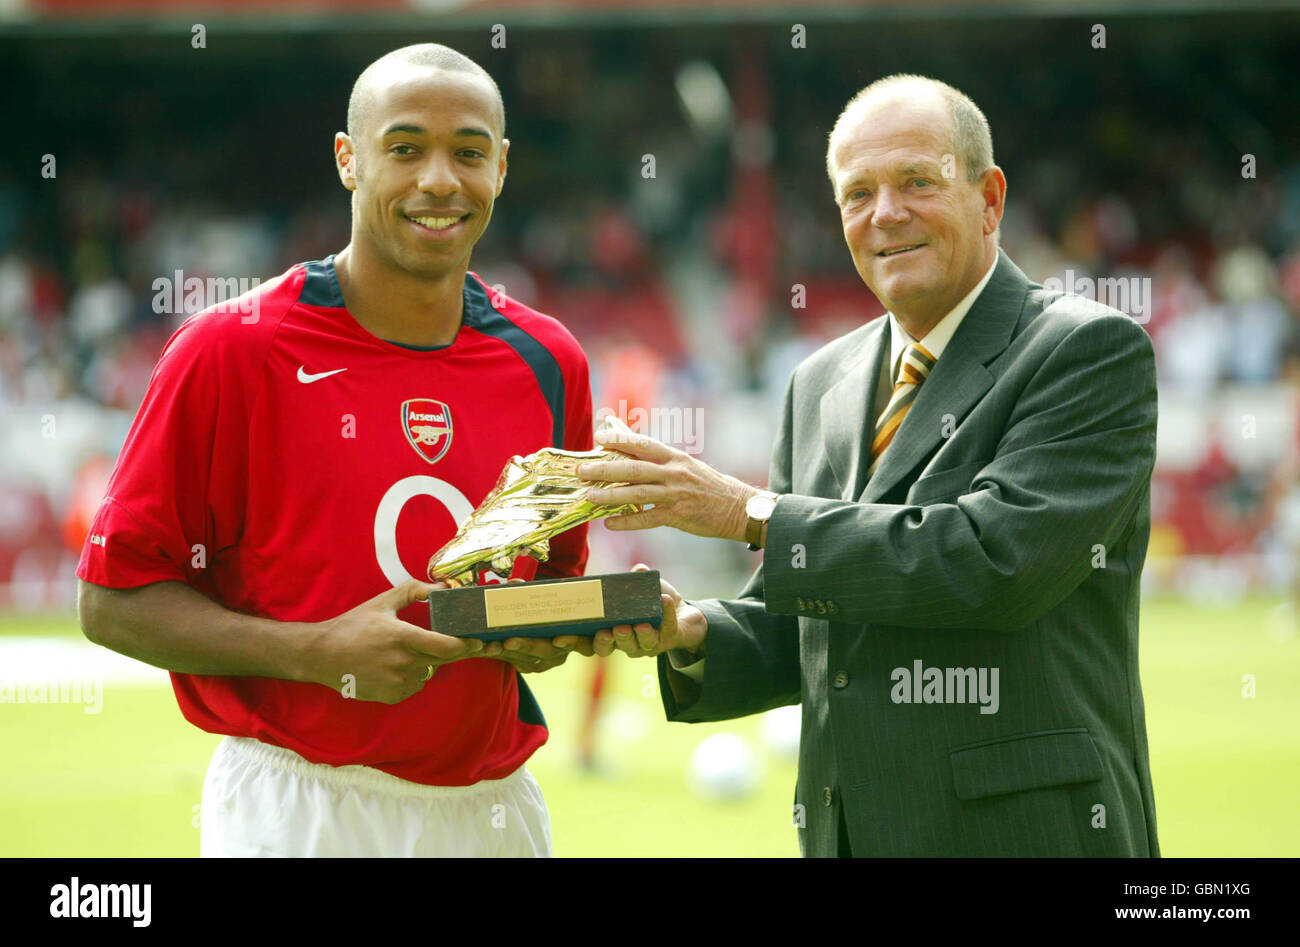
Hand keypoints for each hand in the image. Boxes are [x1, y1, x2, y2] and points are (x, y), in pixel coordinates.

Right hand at [307, 579, 484, 703]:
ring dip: (426, 663)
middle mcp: (403, 663)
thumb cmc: (354, 625)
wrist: (322, 655)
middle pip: (443, 660)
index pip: (447, 646)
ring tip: (406, 651)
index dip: (466, 645)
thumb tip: (441, 586)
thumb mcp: (383, 602)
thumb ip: (414, 591)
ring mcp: (397, 682)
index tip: (477, 640)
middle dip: (450, 651)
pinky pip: (414, 685)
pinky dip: (411, 676)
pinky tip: (394, 666)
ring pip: (428, 672)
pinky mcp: (391, 696)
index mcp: (404, 637)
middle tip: (452, 641)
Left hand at [479, 578, 574, 673]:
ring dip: (509, 652)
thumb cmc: (549, 606)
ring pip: (531, 660)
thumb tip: (515, 583)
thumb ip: (532, 591)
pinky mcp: (533, 665)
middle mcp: (566, 650)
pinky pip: (518, 663)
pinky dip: (502, 654)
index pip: (588, 644)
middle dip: (528, 646)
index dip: (578, 643)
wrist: (541, 620)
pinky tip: (488, 647)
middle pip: (550, 652)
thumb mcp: (546, 596)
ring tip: (492, 644)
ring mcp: (549, 660)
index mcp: (579, 633)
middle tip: (509, 641)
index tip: (558, 639)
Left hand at [577, 428, 760, 540]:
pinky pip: (649, 519)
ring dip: (612, 495)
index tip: (599, 438)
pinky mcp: (679, 516)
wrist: (736, 507)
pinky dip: (628, 522)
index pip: (643, 444)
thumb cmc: (703, 483)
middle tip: (582, 471)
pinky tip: (611, 523)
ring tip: (590, 496)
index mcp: (674, 457)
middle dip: (606, 469)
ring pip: (639, 494)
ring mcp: (677, 495)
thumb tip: (619, 428)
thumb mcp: (680, 462)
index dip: (620, 440)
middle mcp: (674, 473)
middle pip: (635, 469)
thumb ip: (649, 450)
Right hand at [579, 565, 706, 658]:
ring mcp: (643, 645)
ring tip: (637, 624)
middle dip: (606, 641)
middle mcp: (621, 643)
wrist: (679, 612)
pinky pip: (665, 630)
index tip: (559, 637)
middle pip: (607, 649)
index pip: (585, 641)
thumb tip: (638, 569)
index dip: (572, 642)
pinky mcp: (665, 640)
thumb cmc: (648, 601)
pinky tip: (664, 601)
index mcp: (607, 632)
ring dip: (636, 635)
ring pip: (636, 646)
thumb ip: (632, 580)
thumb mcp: (636, 589)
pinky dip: (665, 615)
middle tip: (607, 631)